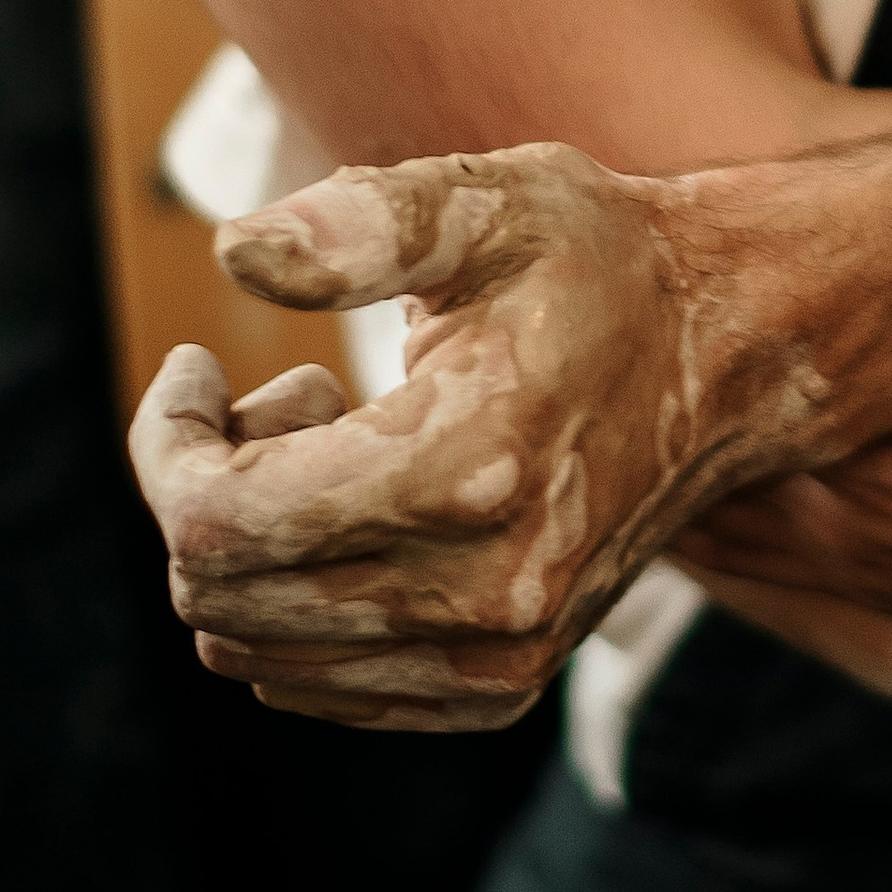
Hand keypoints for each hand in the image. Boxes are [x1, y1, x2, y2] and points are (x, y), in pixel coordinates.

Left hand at [129, 139, 891, 727]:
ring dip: (255, 549)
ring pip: (255, 651)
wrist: (727, 351)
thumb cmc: (596, 261)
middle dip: (206, 487)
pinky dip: (300, 605)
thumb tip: (236, 251)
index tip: (194, 366)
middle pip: (221, 595)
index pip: (219, 521)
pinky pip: (317, 688)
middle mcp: (488, 592)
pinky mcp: (500, 685)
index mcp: (470, 470)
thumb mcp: (492, 203)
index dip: (164, 442)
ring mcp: (499, 654)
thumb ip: (364, 222)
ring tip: (334, 444)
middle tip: (285, 391)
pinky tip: (366, 510)